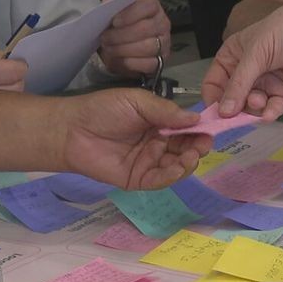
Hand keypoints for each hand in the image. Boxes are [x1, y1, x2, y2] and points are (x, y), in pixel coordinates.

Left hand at [60, 89, 209, 189]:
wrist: (72, 130)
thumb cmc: (103, 110)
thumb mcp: (137, 102)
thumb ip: (165, 111)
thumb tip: (195, 120)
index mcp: (159, 123)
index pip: (186, 129)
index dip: (199, 130)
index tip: (210, 129)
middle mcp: (157, 143)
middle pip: (185, 149)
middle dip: (197, 147)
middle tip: (202, 144)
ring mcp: (149, 162)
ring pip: (177, 166)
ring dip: (188, 162)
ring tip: (190, 156)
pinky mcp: (138, 179)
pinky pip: (160, 179)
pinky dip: (172, 175)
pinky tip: (178, 167)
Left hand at [98, 0, 170, 77]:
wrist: (122, 50)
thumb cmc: (120, 28)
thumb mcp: (115, 14)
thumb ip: (112, 6)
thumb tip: (108, 3)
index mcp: (153, 7)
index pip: (148, 6)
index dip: (131, 14)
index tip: (114, 21)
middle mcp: (162, 24)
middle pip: (146, 28)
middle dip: (122, 35)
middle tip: (105, 38)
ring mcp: (164, 44)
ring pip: (147, 47)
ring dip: (124, 49)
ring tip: (109, 49)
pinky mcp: (160, 62)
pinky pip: (148, 64)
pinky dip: (131, 63)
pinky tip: (119, 59)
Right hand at [202, 1, 282, 120]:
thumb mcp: (256, 53)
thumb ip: (239, 84)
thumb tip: (222, 112)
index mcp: (233, 57)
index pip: (213, 84)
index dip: (212, 99)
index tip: (214, 114)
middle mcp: (248, 74)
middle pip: (231, 100)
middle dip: (233, 109)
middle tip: (234, 117)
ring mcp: (266, 85)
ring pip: (251, 108)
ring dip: (253, 108)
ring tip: (260, 100)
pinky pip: (272, 110)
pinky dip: (269, 114)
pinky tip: (269, 113)